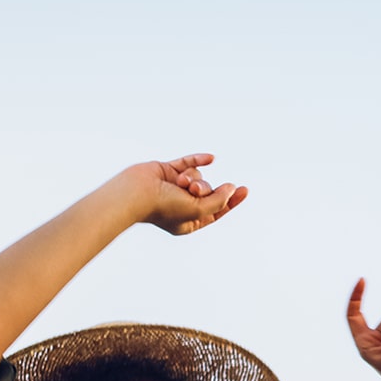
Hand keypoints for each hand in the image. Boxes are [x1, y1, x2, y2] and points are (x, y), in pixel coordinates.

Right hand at [118, 153, 246, 235]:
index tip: (244, 190)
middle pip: (207, 192)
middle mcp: (182, 205)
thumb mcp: (198, 210)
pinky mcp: (167, 171)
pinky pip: (188, 163)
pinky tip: (211, 158)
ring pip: (197, 176)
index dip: (231, 201)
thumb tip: (231, 188)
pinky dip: (198, 160)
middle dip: (205, 189)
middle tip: (194, 190)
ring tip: (180, 183)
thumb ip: (218, 201)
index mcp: (189, 222)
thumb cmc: (164, 207)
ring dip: (193, 178)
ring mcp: (174, 187)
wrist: (135, 193)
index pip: (216, 211)